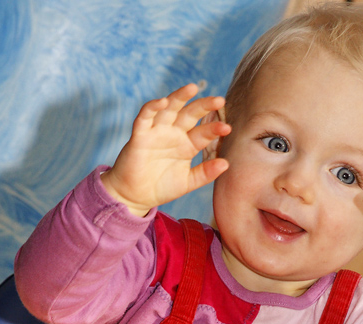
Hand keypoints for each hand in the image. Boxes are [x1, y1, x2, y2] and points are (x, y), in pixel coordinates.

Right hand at [103, 84, 231, 216]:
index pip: (204, 132)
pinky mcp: (140, 135)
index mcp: (187, 144)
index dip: (215, 129)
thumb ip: (205, 173)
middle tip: (219, 100)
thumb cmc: (161, 188)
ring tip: (192, 88)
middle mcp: (174, 134)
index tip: (227, 128)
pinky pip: (145, 116)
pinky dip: (152, 107)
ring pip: (169, 108)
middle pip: (190, 114)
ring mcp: (157, 132)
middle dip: (204, 106)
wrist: (135, 197)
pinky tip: (162, 101)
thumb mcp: (188, 182)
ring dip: (179, 97)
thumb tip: (226, 163)